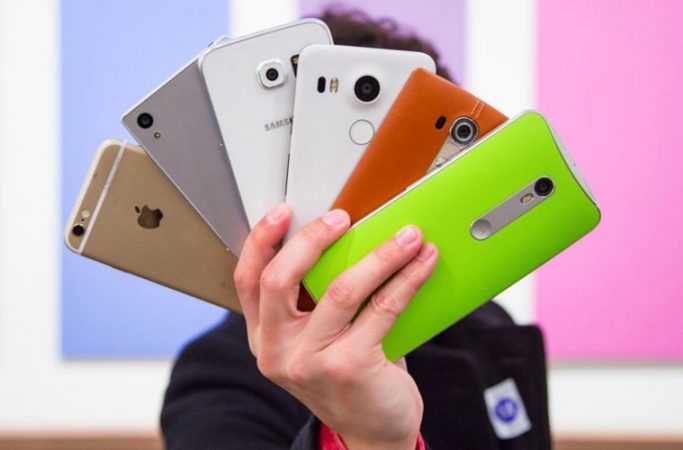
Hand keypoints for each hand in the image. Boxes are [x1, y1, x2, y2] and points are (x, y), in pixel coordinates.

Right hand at [234, 204, 437, 449]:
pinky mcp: (350, 368)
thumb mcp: (317, 339)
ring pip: (341, 290)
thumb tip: (351, 241)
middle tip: (342, 218)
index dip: (261, 240)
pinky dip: (406, 279)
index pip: (247, 280)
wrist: (372, 432)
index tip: (282, 212)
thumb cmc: (347, 376)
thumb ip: (316, 300)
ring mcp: (311, 362)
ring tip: (406, 236)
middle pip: (280, 279)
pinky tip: (421, 263)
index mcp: (264, 337)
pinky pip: (382, 309)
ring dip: (380, 255)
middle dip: (311, 239)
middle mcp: (278, 350)